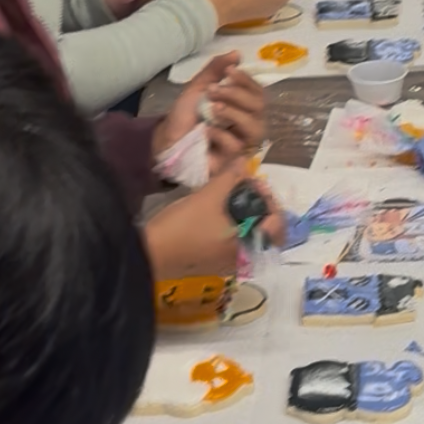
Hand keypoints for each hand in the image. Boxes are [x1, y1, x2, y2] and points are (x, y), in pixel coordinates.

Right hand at [144, 162, 280, 277]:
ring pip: (250, 233)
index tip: (255, 183)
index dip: (269, 199)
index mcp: (250, 246)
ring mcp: (229, 262)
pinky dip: (234, 222)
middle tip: (246, 186)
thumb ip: (230, 178)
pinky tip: (220, 207)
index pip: (278, 224)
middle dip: (259, 205)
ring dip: (246, 212)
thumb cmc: (181, 227)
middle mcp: (245, 258)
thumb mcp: (207, 198)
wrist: (146, 254)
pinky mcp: (214, 261)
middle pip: (266, 228)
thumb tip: (244, 161)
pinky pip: (235, 239)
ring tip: (232, 192)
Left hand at [153, 53, 266, 174]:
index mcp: (242, 105)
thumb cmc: (186, 114)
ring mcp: (242, 141)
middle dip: (237, 95)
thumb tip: (237, 54)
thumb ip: (216, 70)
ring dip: (233, 112)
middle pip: (260, 107)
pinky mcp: (233, 158)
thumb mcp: (199, 87)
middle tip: (213, 91)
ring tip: (213, 109)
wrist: (168, 138)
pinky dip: (221, 134)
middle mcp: (248, 122)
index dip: (247, 80)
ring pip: (255, 127)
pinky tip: (207, 132)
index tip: (229, 72)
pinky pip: (236, 144)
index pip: (258, 91)